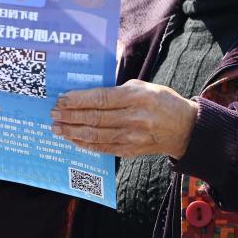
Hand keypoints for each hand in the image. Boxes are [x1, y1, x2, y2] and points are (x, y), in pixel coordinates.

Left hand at [50, 80, 198, 158]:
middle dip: (70, 116)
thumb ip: (117, 89)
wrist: (184, 129)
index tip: (61, 99)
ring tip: (57, 127)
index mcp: (136, 97)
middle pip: (94, 118)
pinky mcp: (130, 151)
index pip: (100, 99)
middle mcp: (133, 118)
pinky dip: (85, 144)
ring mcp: (132, 137)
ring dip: (72, 131)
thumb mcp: (144, 86)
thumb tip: (88, 91)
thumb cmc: (162, 101)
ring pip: (95, 135)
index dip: (78, 100)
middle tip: (53, 113)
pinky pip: (102, 148)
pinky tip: (73, 138)